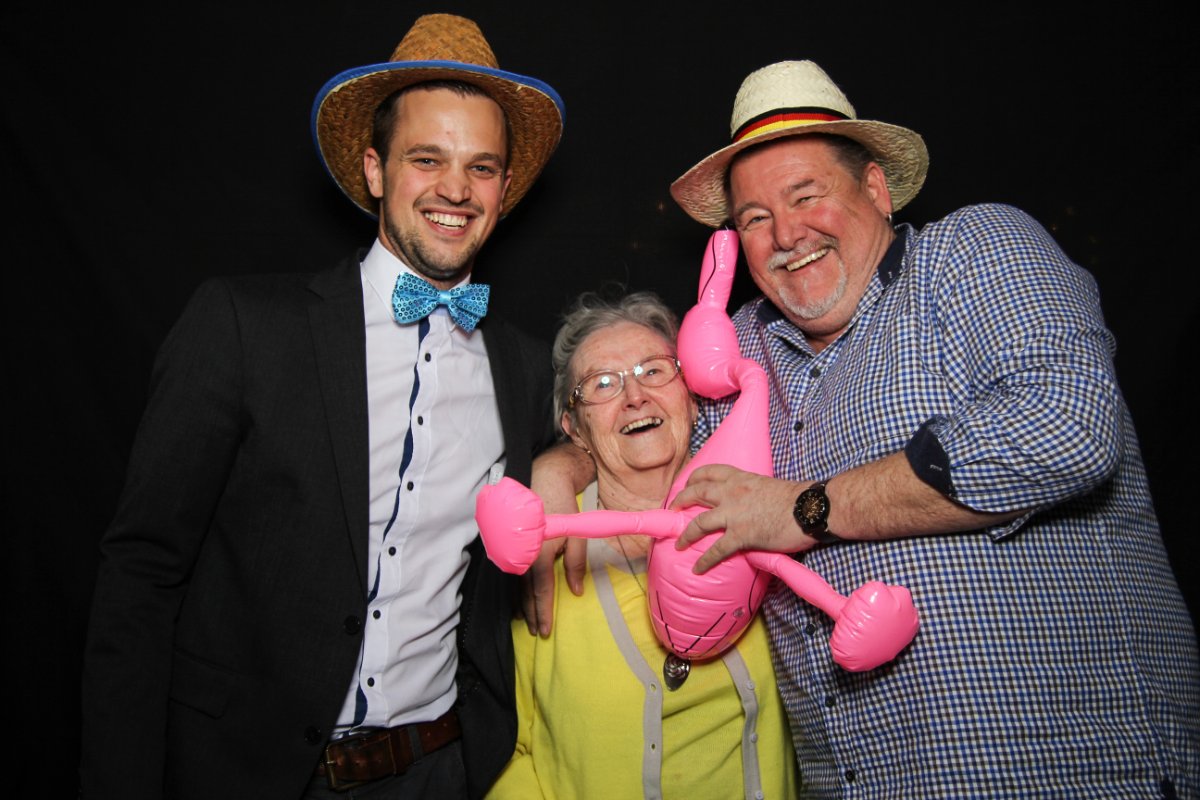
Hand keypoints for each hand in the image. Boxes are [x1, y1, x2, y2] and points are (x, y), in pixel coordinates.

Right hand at [522, 443, 594, 634]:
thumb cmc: (563, 507)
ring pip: (516, 585)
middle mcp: (523, 555)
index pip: (541, 591)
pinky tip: (517, 600)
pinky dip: (516, 590)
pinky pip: (513, 573)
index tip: (545, 631)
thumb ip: (576, 564)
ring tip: (526, 622)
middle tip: (536, 633)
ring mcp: (515, 550)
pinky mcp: (512, 544)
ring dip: (521, 605)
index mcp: (540, 554)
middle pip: (525, 593)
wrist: (544, 479)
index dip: (543, 612)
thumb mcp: (577, 535)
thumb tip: (576, 591)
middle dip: (531, 614)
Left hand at [671, 465, 812, 572]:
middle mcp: (731, 492)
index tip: (687, 485)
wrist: (809, 508)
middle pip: (696, 493)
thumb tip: (747, 503)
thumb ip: (750, 491)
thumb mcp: (766, 485)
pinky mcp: (742, 535)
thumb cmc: (795, 498)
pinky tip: (697, 569)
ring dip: (685, 535)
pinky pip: (717, 550)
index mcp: (739, 477)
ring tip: (678, 543)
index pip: (709, 471)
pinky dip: (705, 560)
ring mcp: (734, 514)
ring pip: (700, 523)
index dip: (693, 478)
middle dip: (680, 502)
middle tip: (674, 510)